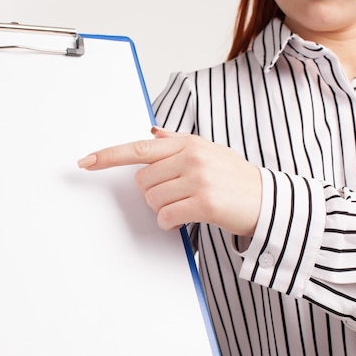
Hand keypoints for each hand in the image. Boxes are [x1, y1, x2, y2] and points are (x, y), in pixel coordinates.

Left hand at [77, 127, 261, 236]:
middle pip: (142, 181)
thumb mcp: (209, 151)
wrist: (268, 201)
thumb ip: (178, 142)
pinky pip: (167, 216)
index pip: (138, 148)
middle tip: (176, 195)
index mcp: (187, 143)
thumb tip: (153, 133)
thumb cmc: (236, 178)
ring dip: (163, 209)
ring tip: (186, 205)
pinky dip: (171, 222)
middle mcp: (190, 157)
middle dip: (153, 193)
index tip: (86, 162)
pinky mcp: (204, 202)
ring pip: (153, 200)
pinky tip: (186, 218)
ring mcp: (198, 179)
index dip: (108, 155)